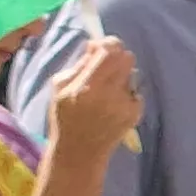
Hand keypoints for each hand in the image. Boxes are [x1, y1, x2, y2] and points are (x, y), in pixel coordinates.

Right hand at [41, 36, 142, 159]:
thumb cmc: (65, 117)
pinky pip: (135, 91)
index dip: (108, 44)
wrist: (80, 152)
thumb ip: (79, 64)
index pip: (110, 51)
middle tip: (105, 66)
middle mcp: (109, 94)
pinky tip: (113, 105)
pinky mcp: (135, 113)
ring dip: (121, 76)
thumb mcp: (59, 88)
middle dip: (116, 57)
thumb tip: (95, 46)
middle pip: (126, 58)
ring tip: (107, 91)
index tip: (100, 47)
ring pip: (132, 73)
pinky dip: (125, 93)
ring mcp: (125, 104)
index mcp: (87, 86)